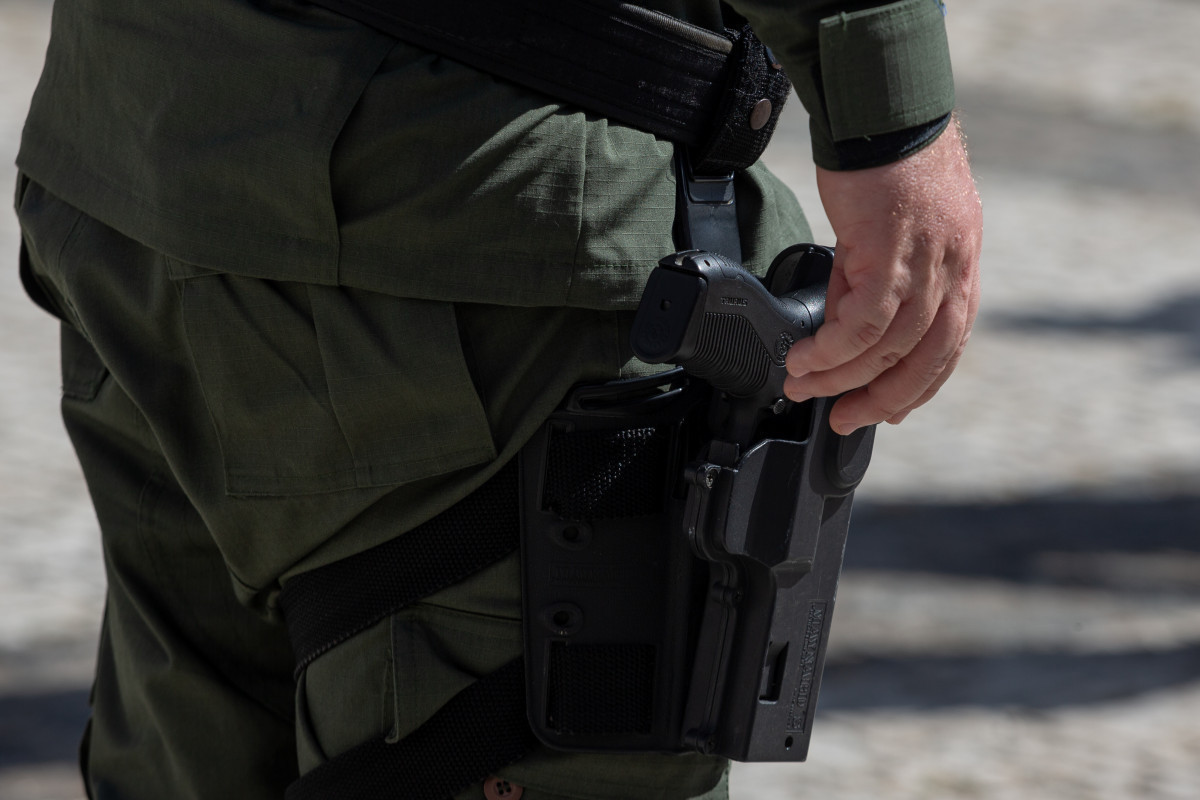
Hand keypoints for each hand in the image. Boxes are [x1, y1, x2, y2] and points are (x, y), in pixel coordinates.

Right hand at [783, 119, 981, 433]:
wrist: (884, 110)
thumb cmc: (888, 161)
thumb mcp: (892, 232)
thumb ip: (873, 280)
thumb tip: (842, 324)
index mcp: (960, 265)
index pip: (947, 345)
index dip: (916, 386)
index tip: (884, 410)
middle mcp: (954, 269)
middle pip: (927, 358)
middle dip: (883, 399)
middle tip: (844, 418)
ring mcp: (927, 263)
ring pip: (889, 347)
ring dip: (841, 376)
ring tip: (803, 386)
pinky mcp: (891, 252)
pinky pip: (862, 322)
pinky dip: (831, 349)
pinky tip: (805, 357)